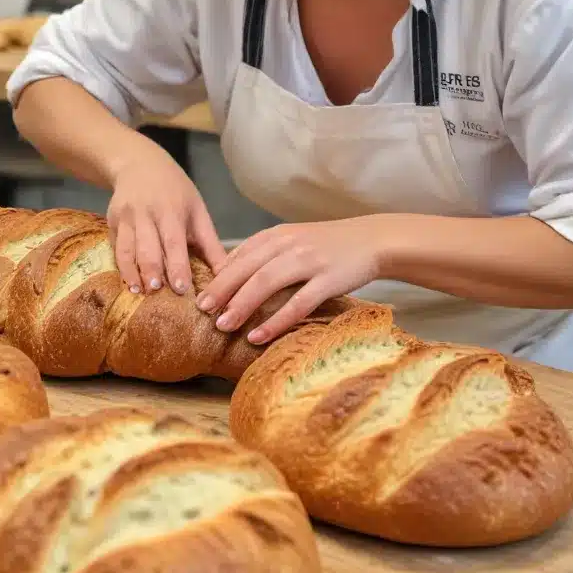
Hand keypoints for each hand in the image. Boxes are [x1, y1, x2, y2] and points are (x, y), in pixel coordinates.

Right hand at [106, 145, 226, 297]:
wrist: (138, 164)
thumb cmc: (175, 191)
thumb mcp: (197, 210)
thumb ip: (210, 244)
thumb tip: (228, 274)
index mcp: (172, 210)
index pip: (174, 241)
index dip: (177, 265)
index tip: (181, 288)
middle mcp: (146, 213)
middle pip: (148, 246)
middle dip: (151, 271)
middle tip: (157, 294)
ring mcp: (126, 217)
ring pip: (126, 249)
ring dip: (131, 272)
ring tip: (138, 292)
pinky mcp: (112, 222)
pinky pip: (115, 247)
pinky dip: (120, 266)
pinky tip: (127, 282)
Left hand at [196, 219, 385, 344]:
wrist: (373, 240)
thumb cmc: (329, 244)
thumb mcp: (293, 240)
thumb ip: (265, 253)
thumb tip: (230, 273)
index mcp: (277, 236)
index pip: (239, 256)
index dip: (218, 276)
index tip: (199, 295)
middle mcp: (289, 245)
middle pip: (246, 269)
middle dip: (221, 291)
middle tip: (202, 311)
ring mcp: (309, 261)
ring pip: (266, 283)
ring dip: (241, 305)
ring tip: (223, 326)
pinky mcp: (328, 280)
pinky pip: (297, 304)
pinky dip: (275, 321)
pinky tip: (258, 337)